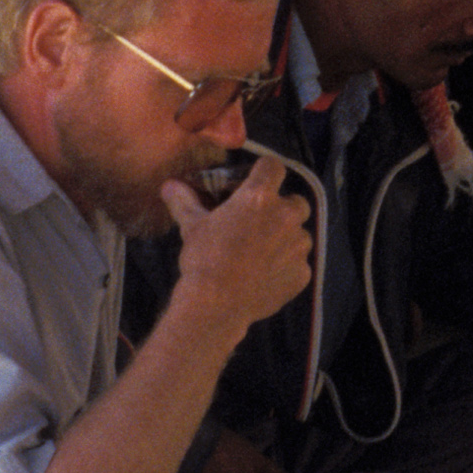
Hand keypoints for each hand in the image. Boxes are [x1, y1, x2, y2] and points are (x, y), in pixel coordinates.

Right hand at [163, 154, 311, 331]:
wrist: (216, 304)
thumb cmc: (204, 259)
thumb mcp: (192, 226)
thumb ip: (185, 201)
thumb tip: (169, 185)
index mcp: (259, 197)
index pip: (274, 167)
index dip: (265, 172)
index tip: (255, 182)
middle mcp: (286, 217)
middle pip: (295, 201)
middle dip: (282, 208)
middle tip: (260, 223)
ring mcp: (298, 246)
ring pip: (301, 233)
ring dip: (286, 238)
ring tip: (262, 252)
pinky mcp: (303, 273)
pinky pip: (299, 262)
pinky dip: (287, 265)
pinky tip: (266, 274)